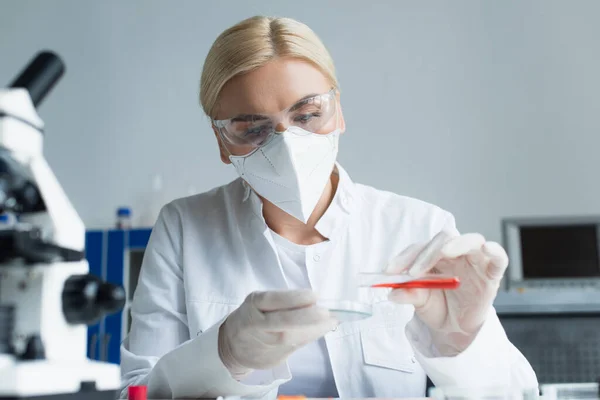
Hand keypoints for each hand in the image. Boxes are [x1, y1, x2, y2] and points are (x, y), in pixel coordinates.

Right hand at [218, 289, 337, 378]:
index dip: (294, 298)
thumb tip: (314, 301)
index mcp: (253, 305)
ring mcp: (264, 344)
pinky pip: (294, 348)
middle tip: (326, 313)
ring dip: (314, 330)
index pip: (273, 300)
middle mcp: (256, 324)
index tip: (315, 295)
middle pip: (281, 322)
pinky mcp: (271, 358)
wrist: (233, 346)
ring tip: (331, 321)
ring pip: (290, 338)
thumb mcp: (260, 303)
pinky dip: (309, 337)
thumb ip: (283, 302)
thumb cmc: (253, 316)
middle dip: (306, 318)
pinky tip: (321, 330)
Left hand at [386, 230, 507, 355]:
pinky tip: (487, 249)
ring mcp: (475, 261)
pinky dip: (495, 251)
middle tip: (413, 272)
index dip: (404, 257)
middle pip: (443, 238)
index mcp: (434, 256)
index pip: (419, 247)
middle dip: (426, 253)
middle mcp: (455, 254)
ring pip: (471, 240)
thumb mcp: (420, 302)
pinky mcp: (492, 273)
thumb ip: (409, 294)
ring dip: (457, 244)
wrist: (455, 328)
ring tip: (444, 253)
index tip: (389, 272)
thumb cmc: (438, 308)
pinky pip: (499, 257)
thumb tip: (393, 293)